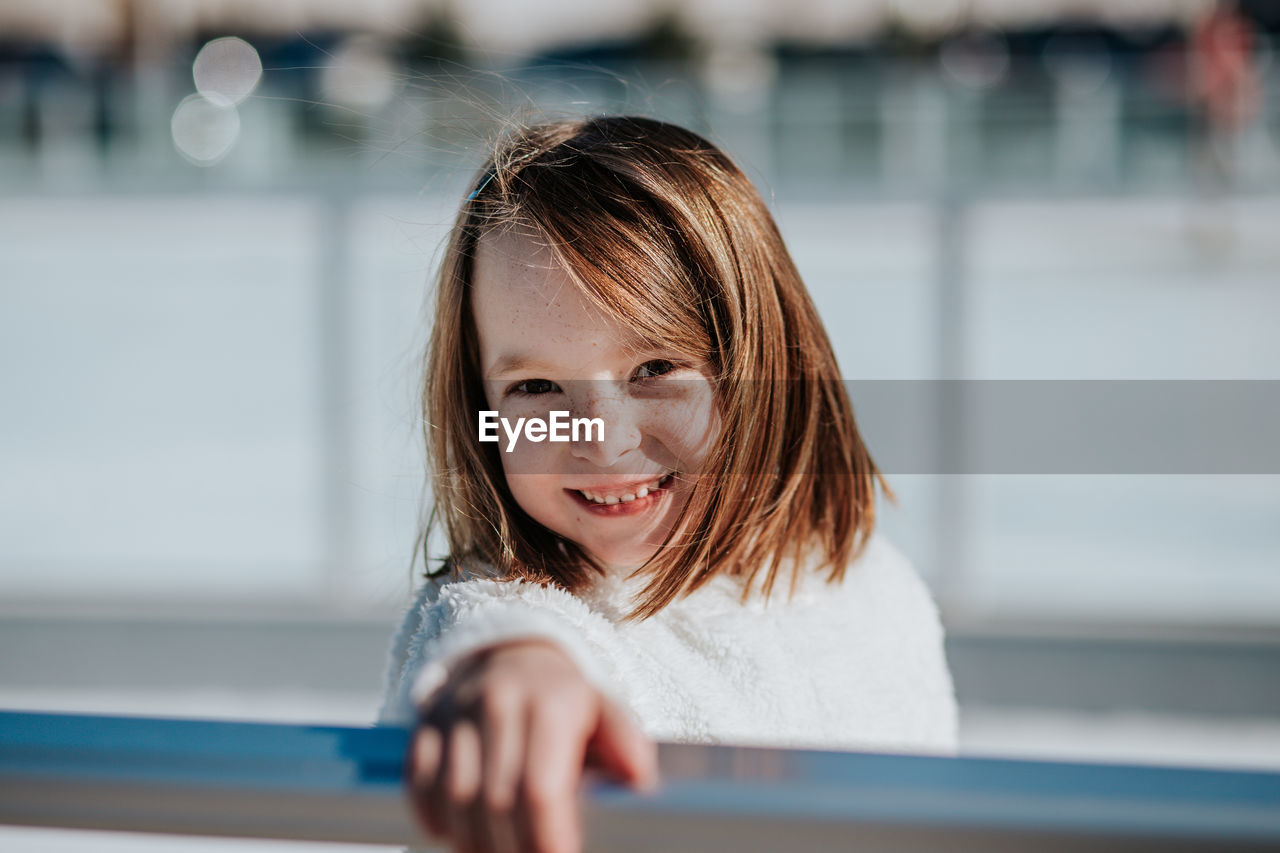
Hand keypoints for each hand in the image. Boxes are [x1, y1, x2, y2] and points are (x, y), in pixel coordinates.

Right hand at [406, 639, 657, 852]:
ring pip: (454, 797)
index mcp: (548, 702)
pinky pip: (419, 781)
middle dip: (511, 847)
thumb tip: (639, 778)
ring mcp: (456, 712)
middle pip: (496, 800)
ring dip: (472, 839)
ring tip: (497, 852)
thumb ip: (623, 740)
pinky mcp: (425, 723)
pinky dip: (434, 817)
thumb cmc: (562, 698)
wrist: (511, 654)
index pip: (540, 788)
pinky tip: (456, 833)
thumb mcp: (603, 709)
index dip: (546, 837)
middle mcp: (497, 703)